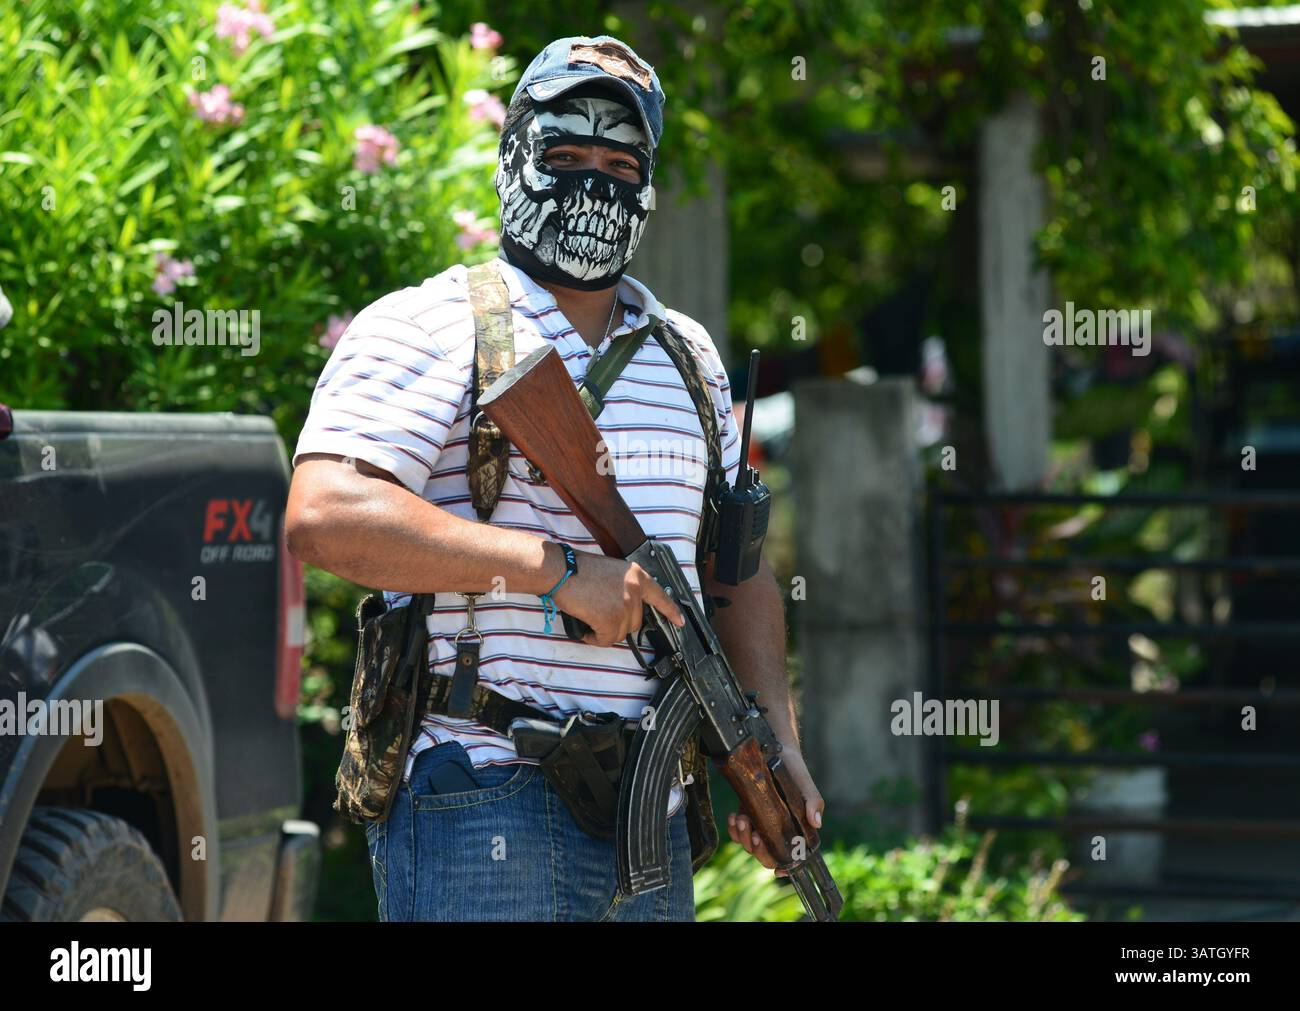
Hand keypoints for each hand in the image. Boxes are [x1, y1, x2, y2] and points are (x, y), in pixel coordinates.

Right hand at [553, 550, 683, 646]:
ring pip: (620, 632)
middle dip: (618, 623)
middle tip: (599, 615)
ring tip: (589, 619)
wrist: (561, 570)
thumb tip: (626, 607)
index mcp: (636, 575)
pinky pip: (606, 639)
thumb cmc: (578, 569)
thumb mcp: (612, 571)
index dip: (671, 611)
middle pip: (635, 621)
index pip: (660, 596)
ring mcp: (624, 605)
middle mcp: (634, 590)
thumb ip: (624, 586)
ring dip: (604, 632)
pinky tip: (585, 629)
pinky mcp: (610, 619)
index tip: (680, 622)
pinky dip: (594, 639)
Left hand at [727, 745, 824, 875]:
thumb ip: (813, 802)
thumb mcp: (805, 785)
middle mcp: (777, 829)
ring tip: (742, 818)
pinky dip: (733, 829)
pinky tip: (733, 816)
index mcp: (794, 829)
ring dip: (743, 836)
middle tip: (755, 833)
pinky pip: (737, 831)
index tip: (778, 870)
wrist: (775, 751)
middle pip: (765, 855)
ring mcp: (761, 822)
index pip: (789, 856)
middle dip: (757, 849)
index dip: (784, 866)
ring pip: (749, 844)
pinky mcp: (747, 813)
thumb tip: (816, 822)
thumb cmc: (794, 771)